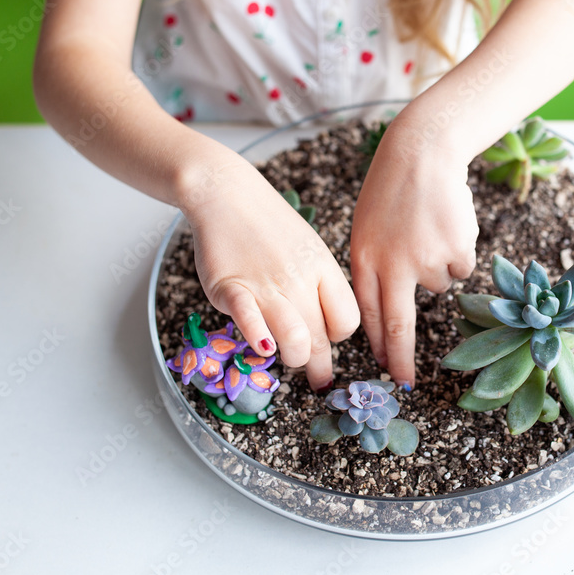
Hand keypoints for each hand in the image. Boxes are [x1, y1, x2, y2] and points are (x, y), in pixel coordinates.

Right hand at [181, 157, 359, 390]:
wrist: (227, 194)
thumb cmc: (269, 226)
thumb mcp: (308, 249)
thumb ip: (317, 286)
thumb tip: (323, 326)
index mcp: (323, 269)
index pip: (346, 320)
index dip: (338, 337)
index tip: (326, 339)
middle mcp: (300, 280)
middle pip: (321, 338)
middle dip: (319, 367)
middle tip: (316, 379)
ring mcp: (266, 285)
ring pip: (295, 339)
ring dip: (292, 359)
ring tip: (284, 358)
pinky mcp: (232, 288)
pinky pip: (251, 322)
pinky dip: (259, 340)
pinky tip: (262, 347)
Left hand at [350, 119, 478, 388]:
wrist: (422, 153)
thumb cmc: (394, 191)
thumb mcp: (367, 228)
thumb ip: (374, 267)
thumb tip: (387, 311)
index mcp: (363, 259)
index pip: (368, 314)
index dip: (376, 345)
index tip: (381, 371)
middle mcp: (391, 266)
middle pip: (397, 324)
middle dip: (400, 359)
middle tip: (405, 383)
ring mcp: (424, 260)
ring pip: (438, 287)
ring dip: (439, 265)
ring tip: (429, 229)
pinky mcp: (455, 252)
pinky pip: (462, 269)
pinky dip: (459, 252)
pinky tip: (447, 225)